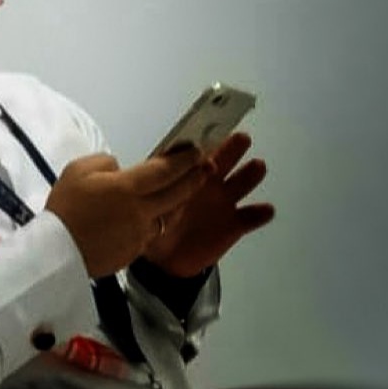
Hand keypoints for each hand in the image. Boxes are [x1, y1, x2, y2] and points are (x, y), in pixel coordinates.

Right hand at [45, 146, 208, 278]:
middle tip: (206, 166)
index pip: (166, 170)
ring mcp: (141, 233)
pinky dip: (159, 220)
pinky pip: (153, 232)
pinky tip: (157, 214)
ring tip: (188, 190)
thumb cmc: (65, 208)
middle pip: (178, 192)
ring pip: (170, 214)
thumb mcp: (78, 170)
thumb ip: (105, 163)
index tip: (197, 150)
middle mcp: (141, 211)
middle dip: (194, 177)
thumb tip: (121, 169)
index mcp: (128, 188)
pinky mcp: (135, 250)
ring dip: (182, 200)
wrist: (56, 252)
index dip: (184, 159)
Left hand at [143, 132, 273, 277]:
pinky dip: (259, 213)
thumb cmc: (155, 221)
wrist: (165, 259)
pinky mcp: (234, 224)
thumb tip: (122, 169)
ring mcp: (225, 201)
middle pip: (226, 159)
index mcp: (188, 172)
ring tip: (257, 166)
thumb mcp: (145, 203)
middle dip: (233, 148)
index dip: (203, 142)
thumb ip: (144, 188)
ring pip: (243, 182)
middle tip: (241, 138)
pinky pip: (250, 217)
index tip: (210, 129)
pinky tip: (264, 209)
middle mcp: (210, 180)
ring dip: (250, 174)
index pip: (198, 152)